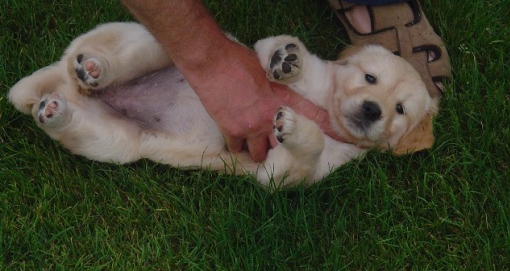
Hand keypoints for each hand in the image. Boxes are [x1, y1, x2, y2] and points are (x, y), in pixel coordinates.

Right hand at [185, 39, 339, 161]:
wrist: (212, 62)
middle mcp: (268, 118)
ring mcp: (250, 127)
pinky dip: (238, 147)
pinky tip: (239, 143)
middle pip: (284, 144)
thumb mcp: (269, 71)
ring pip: (260, 154)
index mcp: (281, 100)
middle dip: (286, 148)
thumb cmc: (239, 61)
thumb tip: (287, 95)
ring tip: (260, 149)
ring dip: (261, 152)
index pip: (310, 115)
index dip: (325, 127)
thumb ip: (279, 88)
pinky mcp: (231, 131)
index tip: (339, 137)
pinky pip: (237, 149)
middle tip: (286, 149)